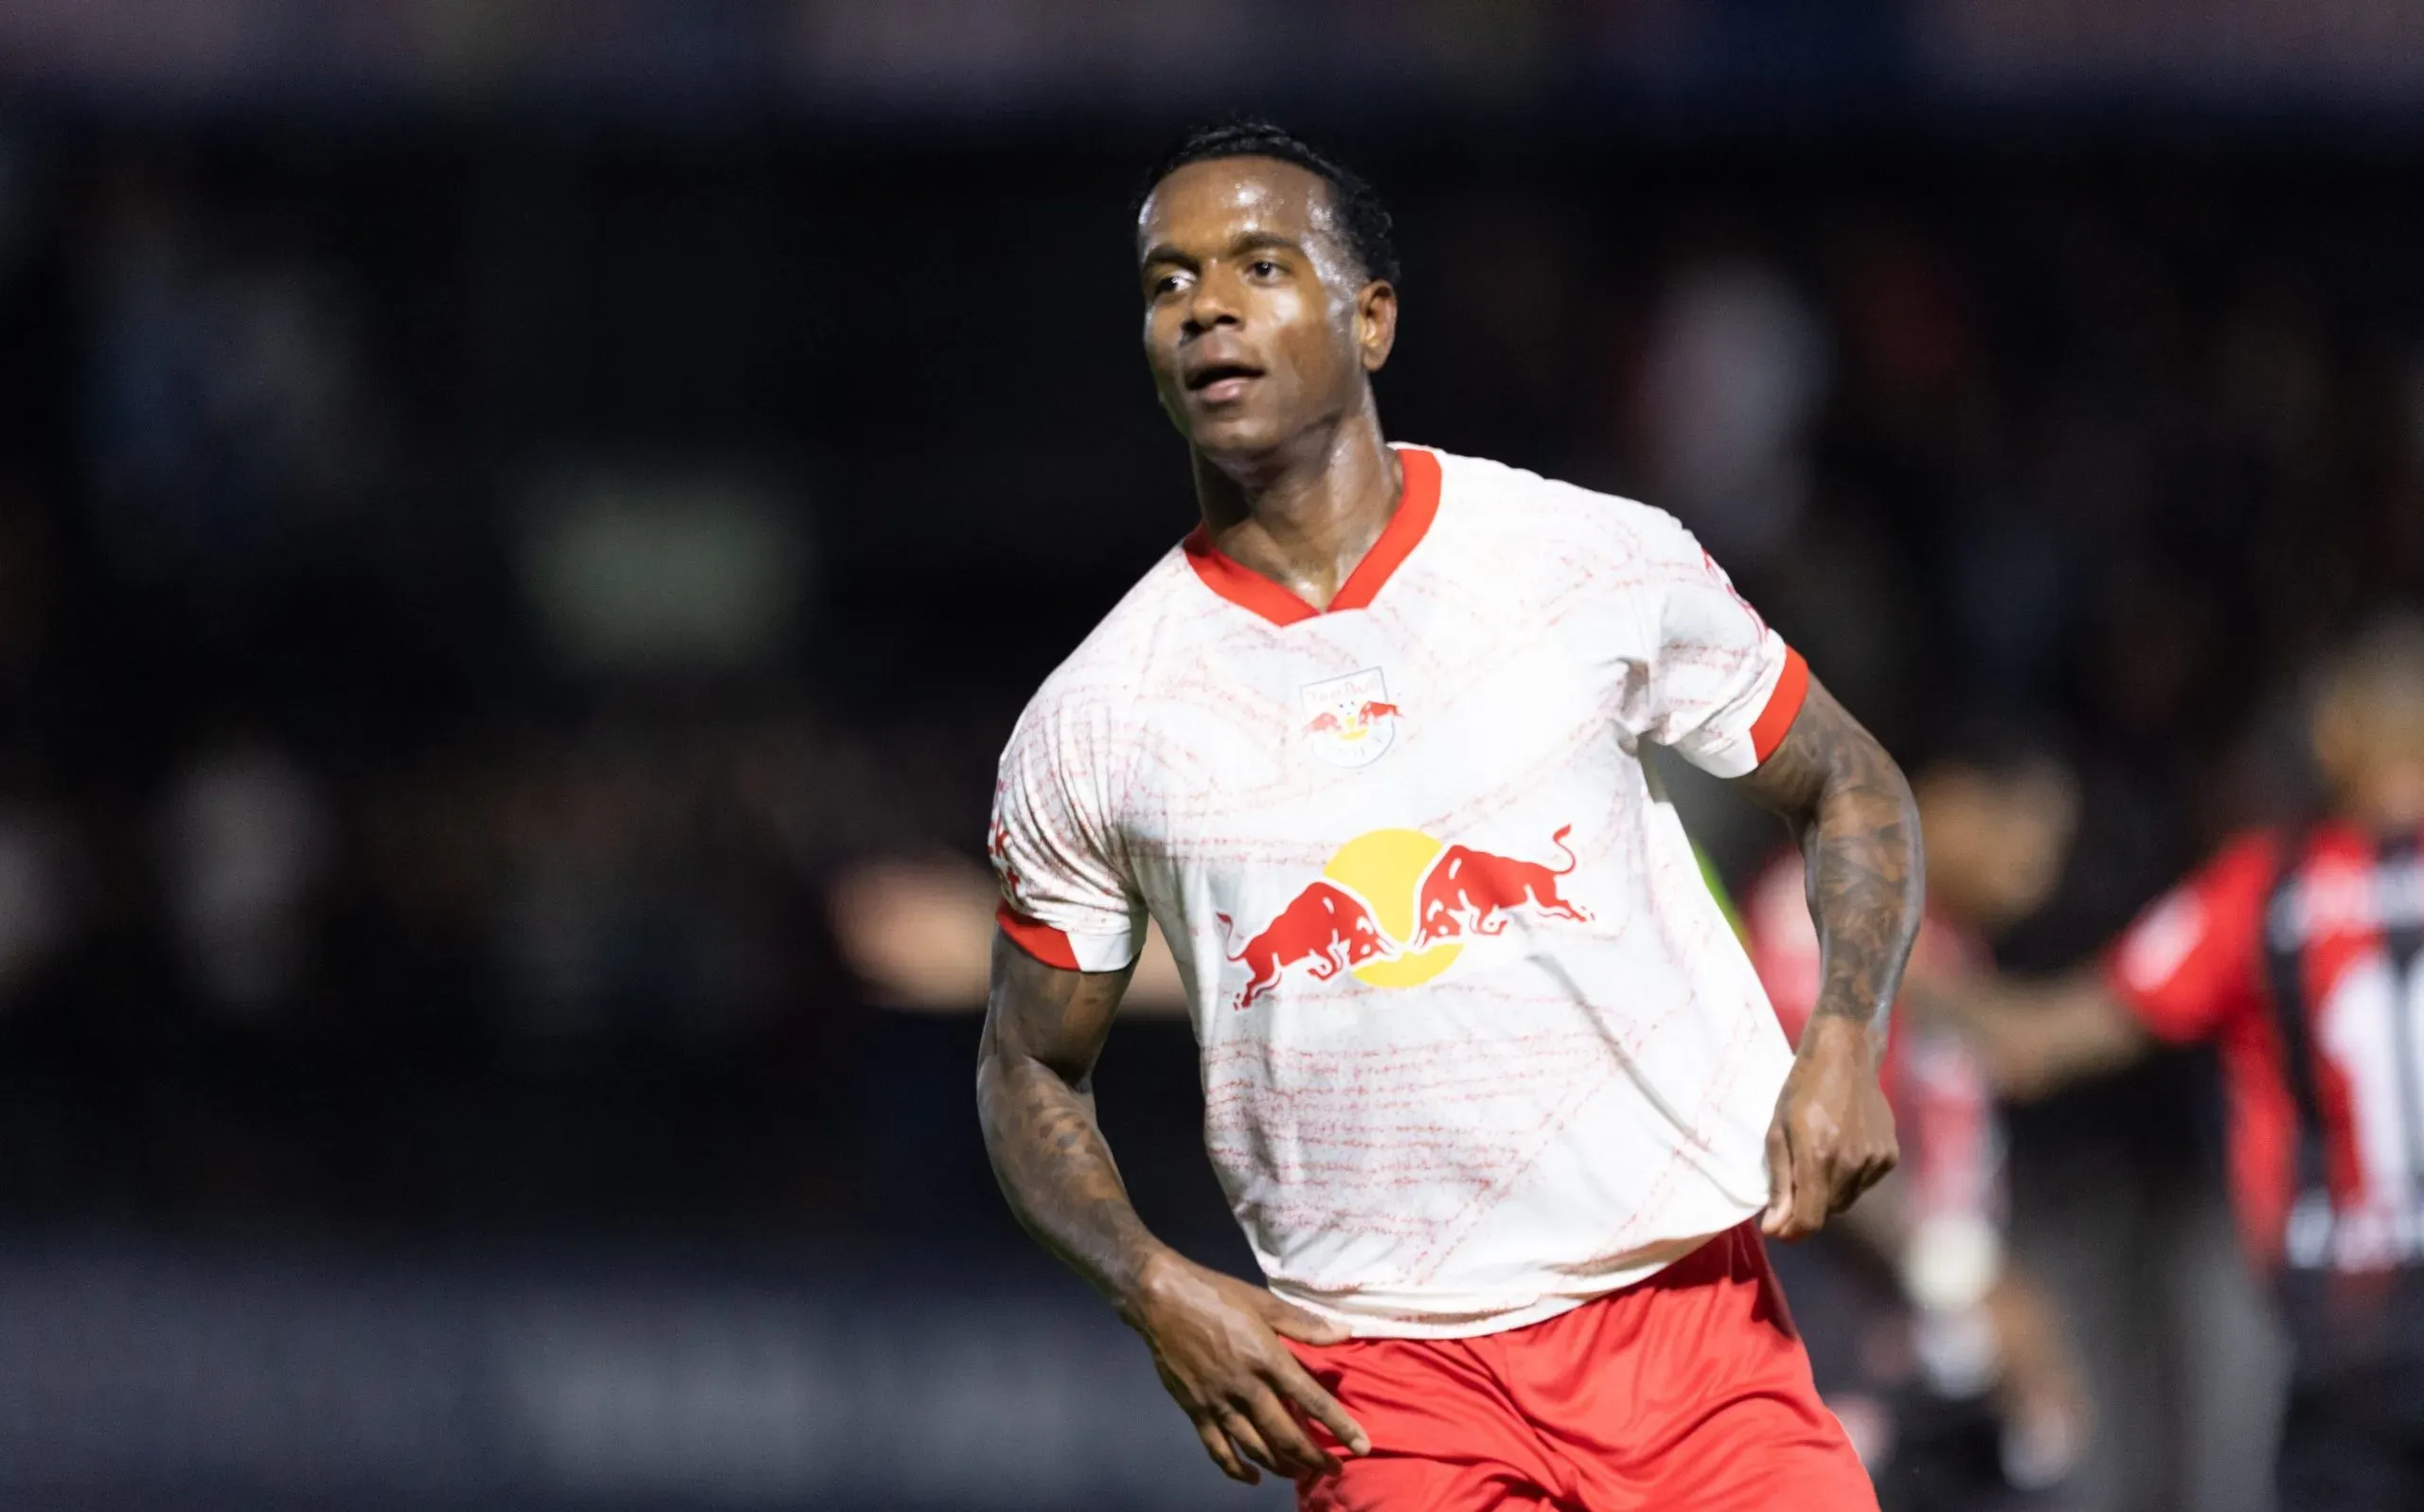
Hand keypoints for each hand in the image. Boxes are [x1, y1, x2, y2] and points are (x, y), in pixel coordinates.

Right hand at [1119, 1249, 1371, 1484]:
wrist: (1160, 1299)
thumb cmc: (1216, 1294)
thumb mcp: (1263, 1301)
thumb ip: (1304, 1323)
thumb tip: (1344, 1333)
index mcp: (1267, 1358)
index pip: (1312, 1400)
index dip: (1340, 1426)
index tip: (1362, 1446)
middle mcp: (1245, 1387)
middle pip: (1286, 1435)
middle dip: (1314, 1457)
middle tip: (1333, 1469)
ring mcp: (1218, 1402)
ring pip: (1255, 1448)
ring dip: (1282, 1466)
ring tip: (1301, 1473)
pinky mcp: (1195, 1410)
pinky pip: (1218, 1449)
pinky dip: (1235, 1470)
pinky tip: (1252, 1477)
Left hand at [1763, 1014, 1898, 1239]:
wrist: (1845, 1055)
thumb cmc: (1801, 1090)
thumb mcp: (1777, 1131)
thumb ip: (1779, 1183)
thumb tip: (1774, 1228)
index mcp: (1818, 1156)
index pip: (1810, 1220)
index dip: (1792, 1231)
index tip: (1778, 1228)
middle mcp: (1851, 1163)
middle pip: (1827, 1212)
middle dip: (1806, 1207)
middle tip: (1792, 1181)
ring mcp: (1875, 1160)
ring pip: (1847, 1200)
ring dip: (1828, 1192)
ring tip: (1817, 1157)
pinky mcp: (1889, 1155)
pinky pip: (1864, 1184)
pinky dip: (1849, 1178)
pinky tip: (1840, 1149)